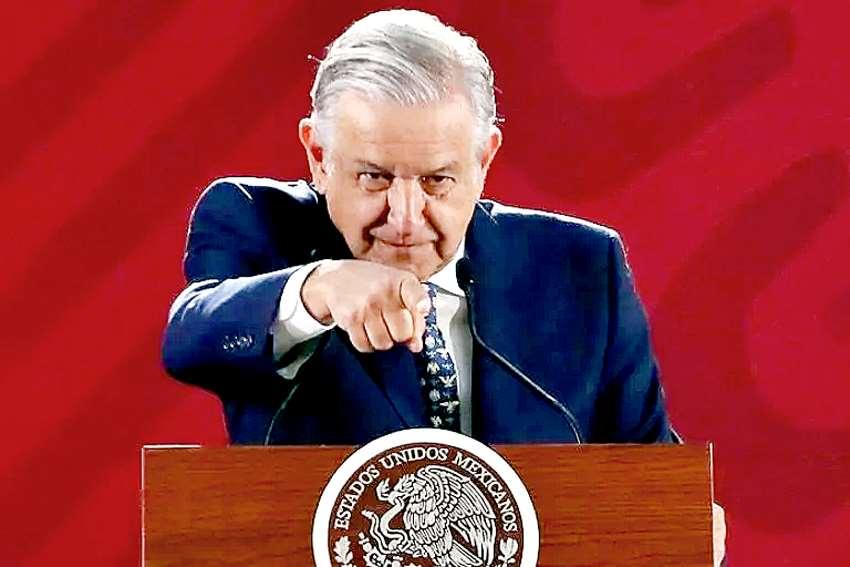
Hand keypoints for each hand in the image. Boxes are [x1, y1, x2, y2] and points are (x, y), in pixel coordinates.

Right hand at [301, 260, 429, 352]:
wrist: (335, 278)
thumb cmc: (372, 285)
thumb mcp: (397, 287)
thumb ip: (413, 314)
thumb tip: (416, 346)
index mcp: (401, 281)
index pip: (416, 295)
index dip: (420, 305)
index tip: (422, 309)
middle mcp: (384, 292)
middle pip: (402, 334)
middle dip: (399, 336)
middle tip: (392, 326)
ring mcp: (366, 305)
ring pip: (384, 343)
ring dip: (382, 342)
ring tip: (377, 327)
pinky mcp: (350, 318)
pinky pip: (364, 345)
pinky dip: (366, 344)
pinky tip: (364, 330)